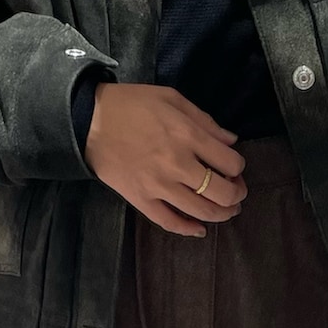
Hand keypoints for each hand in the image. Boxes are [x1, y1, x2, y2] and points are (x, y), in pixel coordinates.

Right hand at [85, 83, 247, 236]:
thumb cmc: (131, 104)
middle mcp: (178, 164)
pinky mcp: (140, 199)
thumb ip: (205, 120)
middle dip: (237, 194)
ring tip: (226, 210)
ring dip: (221, 214)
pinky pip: (169, 222)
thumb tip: (231, 141)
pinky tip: (199, 229)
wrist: (88, 120)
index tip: (234, 166)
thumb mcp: (172, 98)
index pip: (231, 163)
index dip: (239, 167)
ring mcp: (158, 186)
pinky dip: (188, 229)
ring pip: (201, 211)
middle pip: (222, 193)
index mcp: (188, 136)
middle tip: (236, 191)